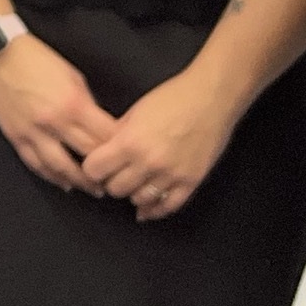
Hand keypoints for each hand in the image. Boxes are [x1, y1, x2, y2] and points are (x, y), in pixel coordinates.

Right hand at [0, 36, 117, 192]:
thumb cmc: (36, 59)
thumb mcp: (72, 76)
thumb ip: (86, 103)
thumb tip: (98, 125)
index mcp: (73, 104)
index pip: (104, 135)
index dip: (119, 147)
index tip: (128, 154)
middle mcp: (54, 123)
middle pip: (87, 155)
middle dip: (105, 169)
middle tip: (117, 177)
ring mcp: (33, 133)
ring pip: (60, 168)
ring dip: (79, 181)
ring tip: (93, 189)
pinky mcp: (16, 137)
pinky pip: (35, 164)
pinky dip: (51, 176)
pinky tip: (63, 183)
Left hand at [80, 71, 238, 221]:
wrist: (211, 96)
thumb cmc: (174, 97)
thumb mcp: (135, 111)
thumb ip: (117, 135)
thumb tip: (102, 153)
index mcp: (130, 141)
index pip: (94, 170)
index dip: (93, 168)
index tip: (97, 165)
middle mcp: (149, 162)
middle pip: (115, 189)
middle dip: (112, 181)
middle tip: (117, 173)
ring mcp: (171, 174)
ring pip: (139, 200)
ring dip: (133, 193)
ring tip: (135, 182)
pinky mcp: (191, 181)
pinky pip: (168, 206)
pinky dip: (155, 209)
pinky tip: (148, 207)